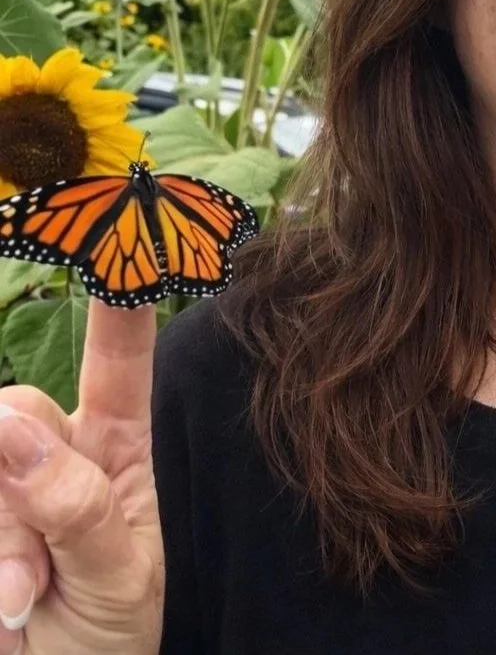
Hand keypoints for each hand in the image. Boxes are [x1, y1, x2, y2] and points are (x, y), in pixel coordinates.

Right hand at [0, 298, 162, 653]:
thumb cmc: (105, 636)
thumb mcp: (118, 580)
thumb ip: (76, 505)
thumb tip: (11, 427)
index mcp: (114, 449)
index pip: (121, 359)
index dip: (122, 302)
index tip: (126, 237)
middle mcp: (52, 449)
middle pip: (12, 411)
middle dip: (16, 499)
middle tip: (31, 589)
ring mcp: (2, 481)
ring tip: (17, 608)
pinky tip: (0, 609)